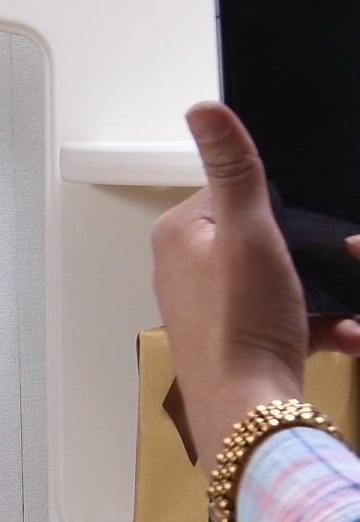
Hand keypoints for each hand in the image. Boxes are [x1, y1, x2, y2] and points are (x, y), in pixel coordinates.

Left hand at [152, 100, 359, 471]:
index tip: (306, 219)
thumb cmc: (241, 324)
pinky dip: (321, 323)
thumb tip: (205, 110)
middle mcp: (186, 268)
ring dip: (320, 290)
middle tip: (329, 260)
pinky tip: (343, 332)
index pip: (232, 191)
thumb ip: (235, 171)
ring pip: (283, 280)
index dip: (278, 201)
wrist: (252, 410)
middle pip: (264, 237)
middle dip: (307, 249)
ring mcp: (214, 306)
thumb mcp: (248, 232)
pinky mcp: (242, 339)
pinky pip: (290, 318)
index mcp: (179, 234)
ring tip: (340, 300)